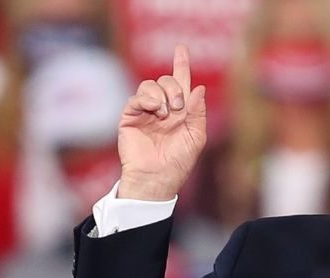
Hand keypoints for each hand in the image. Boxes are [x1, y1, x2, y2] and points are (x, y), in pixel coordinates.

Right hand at [117, 44, 207, 200]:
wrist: (157, 178)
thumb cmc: (178, 162)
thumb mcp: (196, 137)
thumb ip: (198, 112)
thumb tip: (199, 88)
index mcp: (180, 112)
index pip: (180, 82)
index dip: (181, 65)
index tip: (181, 48)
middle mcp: (162, 108)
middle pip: (166, 80)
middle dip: (175, 88)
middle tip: (178, 108)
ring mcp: (145, 112)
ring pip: (150, 84)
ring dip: (162, 94)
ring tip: (165, 114)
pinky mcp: (130, 116)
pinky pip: (137, 97)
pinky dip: (148, 100)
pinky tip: (156, 111)